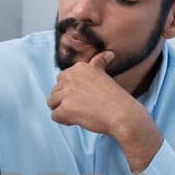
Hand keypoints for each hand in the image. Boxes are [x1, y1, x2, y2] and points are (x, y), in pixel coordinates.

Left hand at [46, 52, 161, 169]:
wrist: (123, 115)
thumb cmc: (116, 99)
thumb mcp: (105, 75)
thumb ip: (99, 64)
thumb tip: (109, 54)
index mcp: (80, 67)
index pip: (62, 79)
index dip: (71, 90)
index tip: (85, 96)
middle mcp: (71, 77)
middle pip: (55, 90)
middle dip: (65, 100)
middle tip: (84, 106)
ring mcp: (67, 93)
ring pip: (51, 102)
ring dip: (63, 110)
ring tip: (80, 113)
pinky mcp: (65, 108)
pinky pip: (54, 116)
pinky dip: (64, 120)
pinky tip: (78, 119)